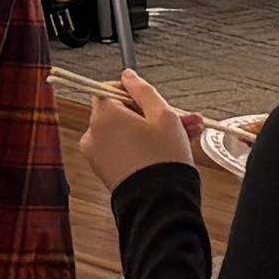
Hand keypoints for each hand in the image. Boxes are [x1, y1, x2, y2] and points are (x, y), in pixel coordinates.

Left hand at [78, 71, 201, 186]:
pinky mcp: (104, 172)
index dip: (134, 93)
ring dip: (151, 131)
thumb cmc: (163, 156)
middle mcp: (93, 133)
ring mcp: (96, 155)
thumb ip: (143, 90)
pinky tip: (168, 152)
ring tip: (185, 137)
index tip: (154, 102)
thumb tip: (127, 75)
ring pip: (124, 133)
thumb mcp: (163, 115)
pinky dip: (140, 148)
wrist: (159, 203)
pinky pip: (121, 150)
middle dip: (152, 115)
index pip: (110, 89)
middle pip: (120, 113)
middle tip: (183, 120)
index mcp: (103, 115)